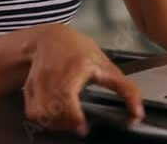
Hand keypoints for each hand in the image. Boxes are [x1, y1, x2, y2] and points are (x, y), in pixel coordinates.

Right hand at [23, 24, 144, 136]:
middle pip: (53, 109)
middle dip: (68, 123)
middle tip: (80, 124)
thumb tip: (138, 113)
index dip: (73, 116)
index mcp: (73, 68)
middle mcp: (51, 75)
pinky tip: (57, 116)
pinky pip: (33, 114)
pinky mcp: (28, 89)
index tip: (83, 128)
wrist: (49, 38)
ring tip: (69, 120)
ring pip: (41, 114)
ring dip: (56, 123)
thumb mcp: (106, 65)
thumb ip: (125, 89)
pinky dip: (45, 120)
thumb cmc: (78, 50)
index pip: (66, 95)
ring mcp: (37, 82)